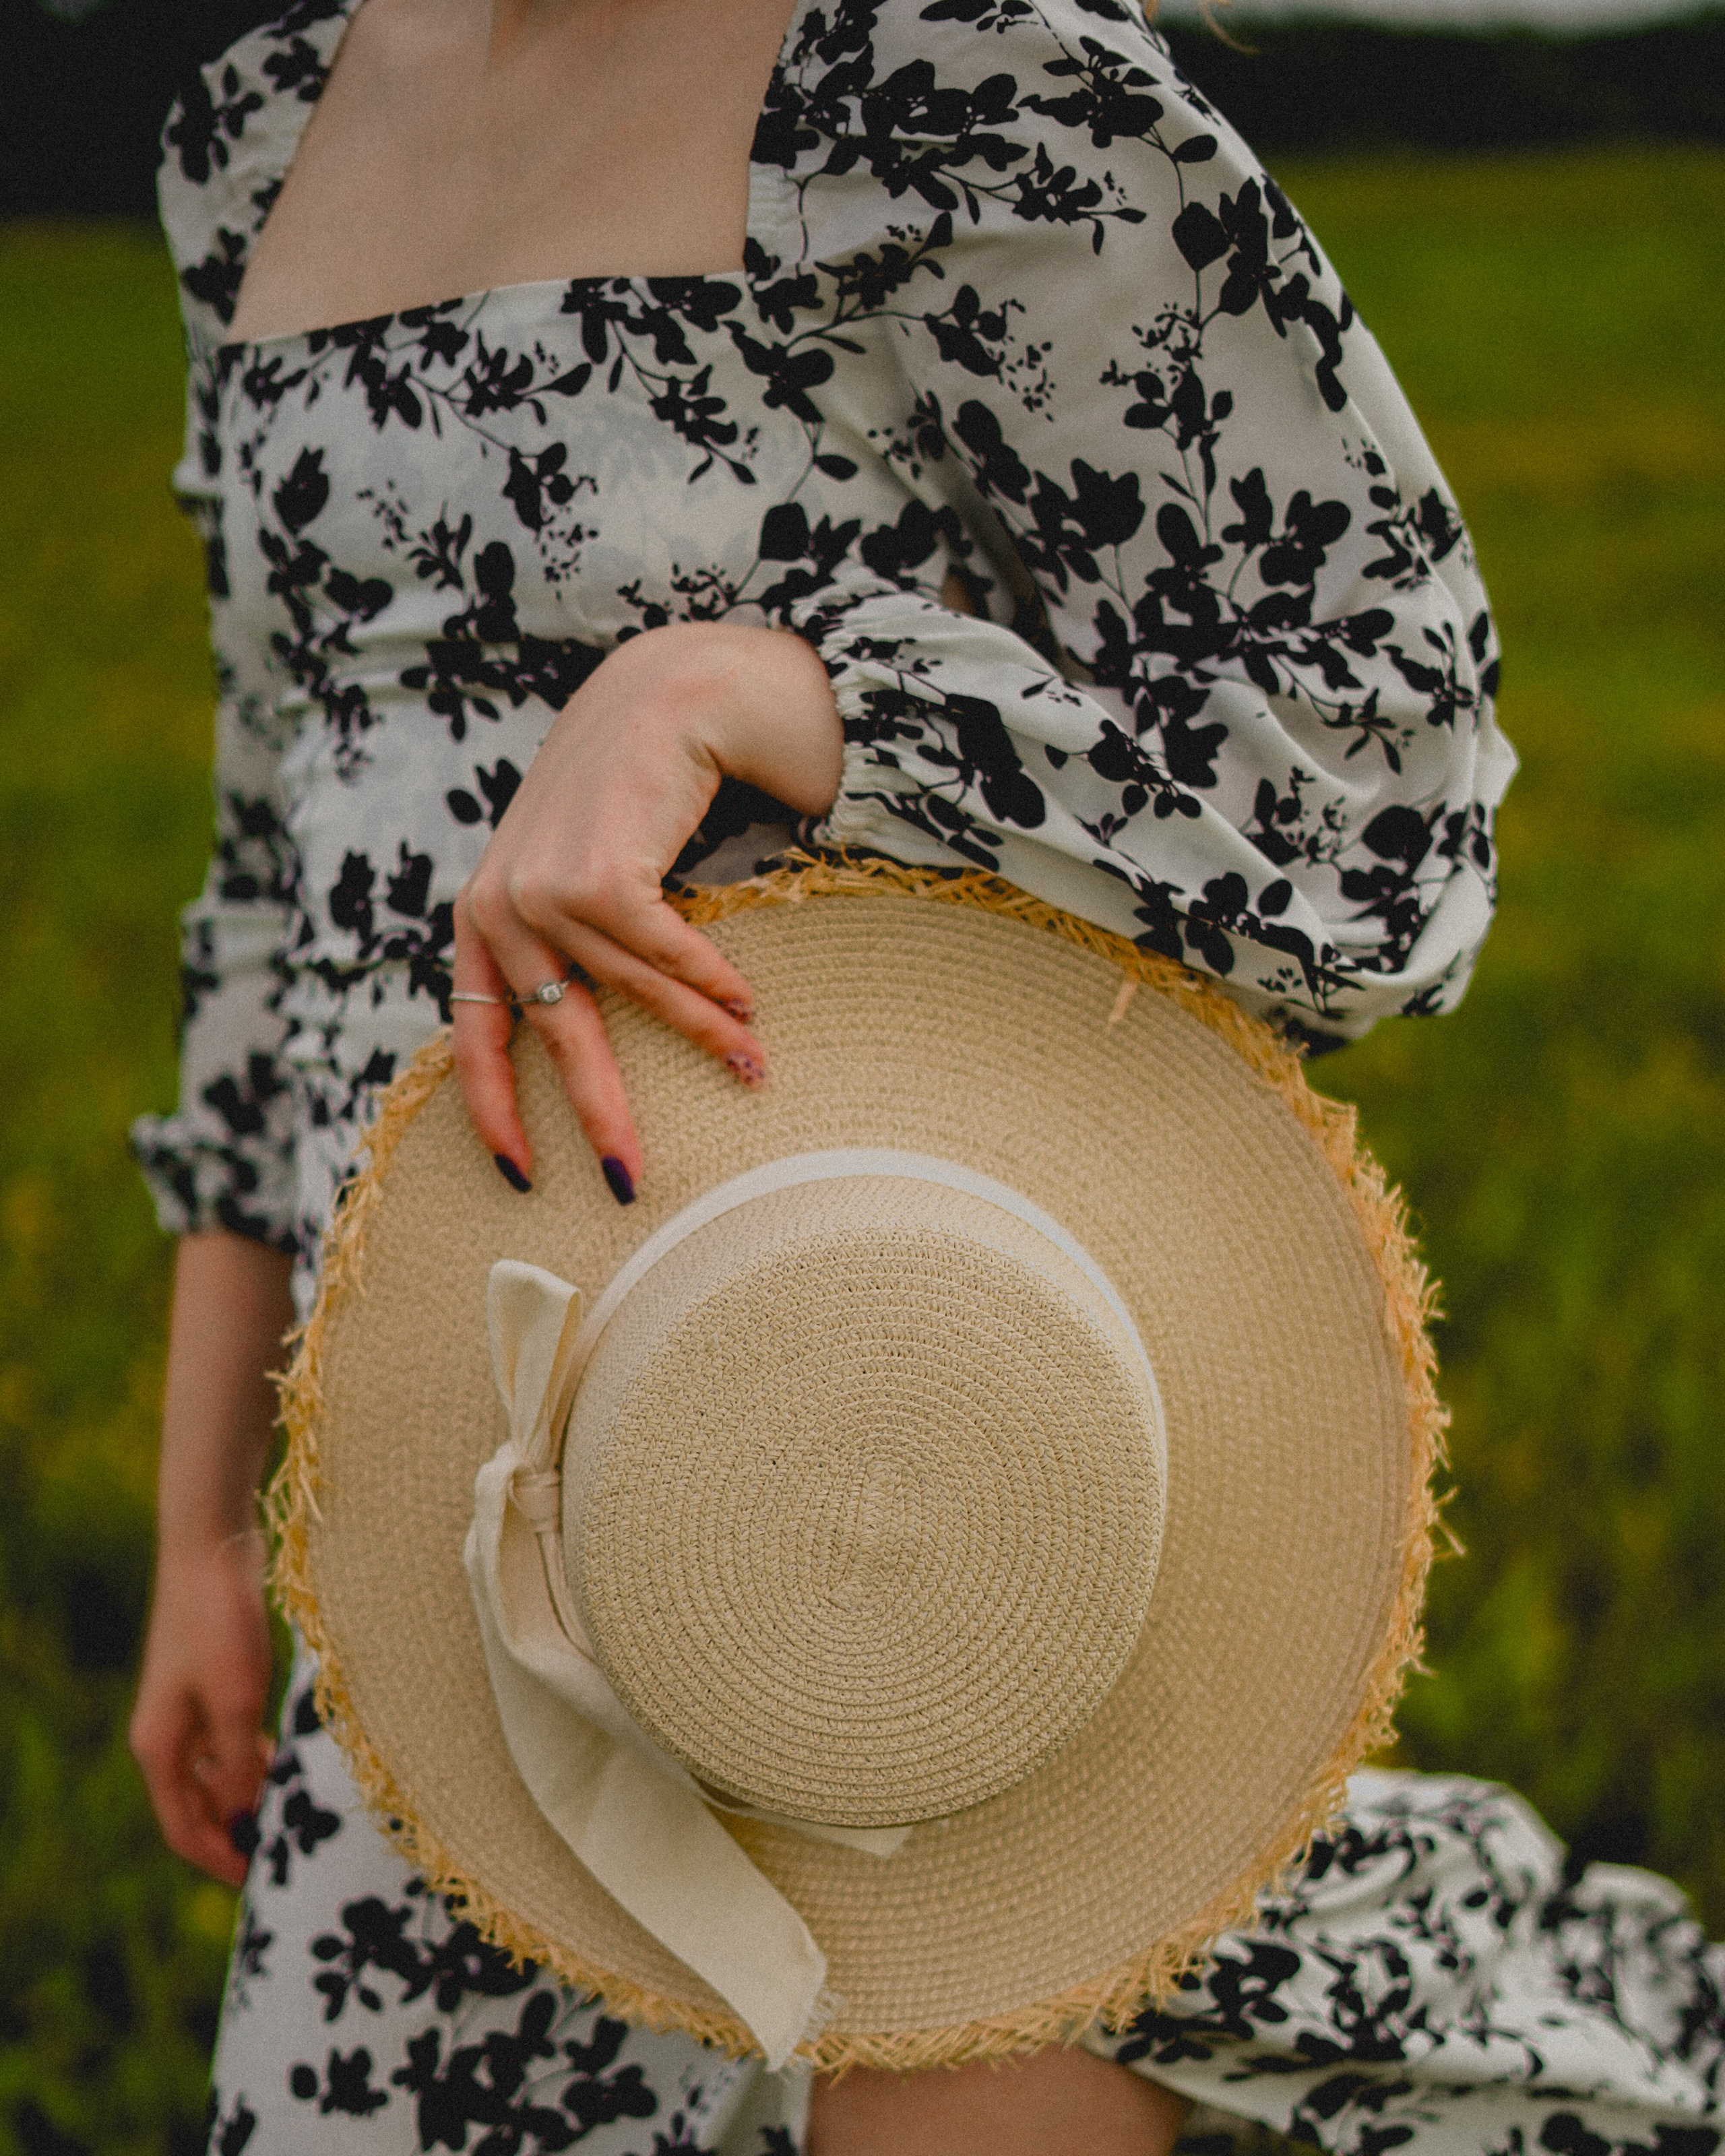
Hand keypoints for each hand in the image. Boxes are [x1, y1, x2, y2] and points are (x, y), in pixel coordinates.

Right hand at [131, 1529, 273, 1887]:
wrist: (212, 1548)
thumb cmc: (220, 1625)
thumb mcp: (236, 1703)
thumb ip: (240, 1767)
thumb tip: (247, 1821)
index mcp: (159, 1748)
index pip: (184, 1828)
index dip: (220, 1857)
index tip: (263, 1879)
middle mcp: (166, 1733)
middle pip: (199, 1804)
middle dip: (237, 1828)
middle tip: (287, 1846)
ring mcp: (187, 1705)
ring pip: (218, 1770)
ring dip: (249, 1791)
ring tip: (294, 1805)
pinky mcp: (211, 1679)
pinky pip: (230, 1737)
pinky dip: (254, 1755)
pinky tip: (287, 1756)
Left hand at [454, 620, 841, 1196]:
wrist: (666, 694)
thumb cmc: (631, 796)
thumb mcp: (579, 876)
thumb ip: (568, 950)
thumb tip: (591, 1052)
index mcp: (481, 919)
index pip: (475, 1036)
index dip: (496, 1112)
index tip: (519, 1177)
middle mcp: (496, 906)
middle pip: (553, 1037)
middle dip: (598, 1113)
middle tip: (629, 1179)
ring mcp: (540, 887)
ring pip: (628, 995)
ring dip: (697, 1036)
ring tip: (749, 1070)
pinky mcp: (594, 873)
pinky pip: (662, 955)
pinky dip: (709, 984)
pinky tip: (746, 1005)